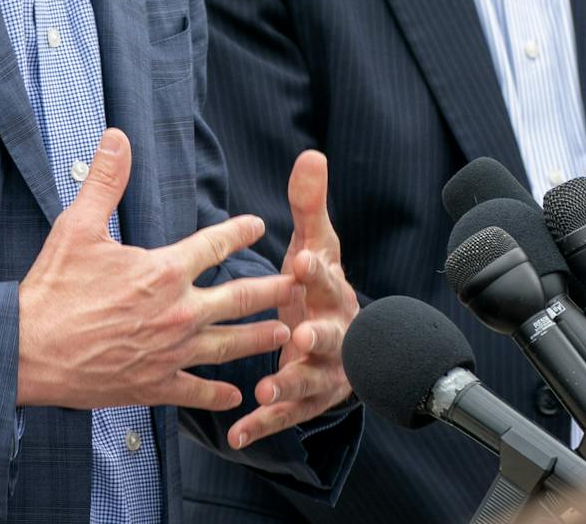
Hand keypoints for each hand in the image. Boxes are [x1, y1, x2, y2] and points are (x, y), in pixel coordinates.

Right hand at [18, 128, 297, 412]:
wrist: (28, 350)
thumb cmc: (53, 288)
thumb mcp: (78, 226)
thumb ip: (105, 181)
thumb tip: (117, 136)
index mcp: (163, 270)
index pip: (214, 245)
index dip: (239, 232)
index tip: (259, 225)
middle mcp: (176, 312)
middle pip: (238, 299)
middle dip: (271, 290)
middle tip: (296, 285)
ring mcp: (169, 353)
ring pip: (228, 345)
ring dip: (258, 338)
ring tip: (282, 333)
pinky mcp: (154, 386)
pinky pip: (196, 391)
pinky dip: (218, 395)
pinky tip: (235, 397)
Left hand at [228, 150, 357, 448]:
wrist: (347, 340)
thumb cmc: (319, 282)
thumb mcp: (316, 242)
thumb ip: (309, 203)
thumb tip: (310, 154)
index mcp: (332, 290)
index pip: (328, 275)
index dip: (317, 269)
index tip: (299, 260)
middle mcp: (336, 332)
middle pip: (331, 334)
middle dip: (318, 333)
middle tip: (300, 332)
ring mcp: (324, 370)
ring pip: (311, 380)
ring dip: (291, 382)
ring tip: (268, 384)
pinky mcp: (307, 401)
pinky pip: (286, 415)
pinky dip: (263, 424)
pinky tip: (238, 432)